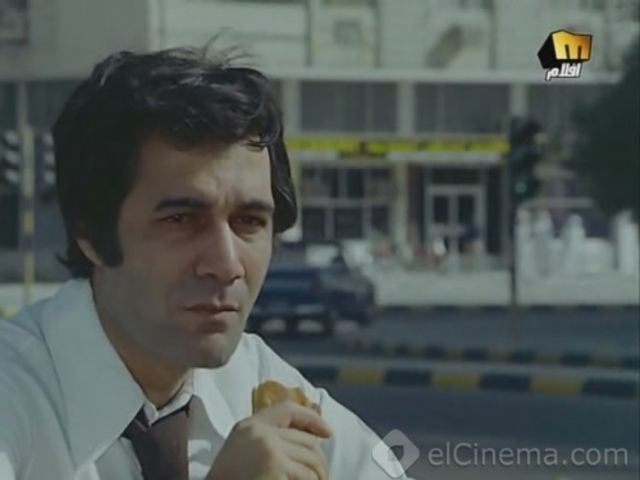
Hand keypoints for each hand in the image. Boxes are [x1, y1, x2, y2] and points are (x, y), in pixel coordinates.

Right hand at [207, 400, 332, 479]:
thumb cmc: (229, 479)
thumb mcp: (242, 451)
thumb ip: (267, 439)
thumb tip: (309, 441)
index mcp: (249, 425)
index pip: (288, 410)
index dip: (312, 419)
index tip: (328, 432)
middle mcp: (259, 432)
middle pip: (306, 439)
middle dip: (320, 460)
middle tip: (322, 476)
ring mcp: (268, 447)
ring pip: (311, 458)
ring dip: (318, 475)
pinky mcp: (275, 465)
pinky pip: (306, 475)